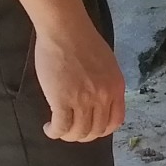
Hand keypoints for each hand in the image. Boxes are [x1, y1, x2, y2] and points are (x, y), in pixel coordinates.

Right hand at [35, 18, 124, 141]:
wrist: (65, 29)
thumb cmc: (83, 41)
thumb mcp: (107, 65)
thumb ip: (106, 84)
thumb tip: (98, 102)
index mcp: (116, 88)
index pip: (115, 121)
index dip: (102, 130)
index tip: (91, 128)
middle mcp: (103, 97)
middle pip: (96, 130)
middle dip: (83, 135)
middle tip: (71, 130)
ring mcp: (83, 99)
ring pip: (78, 132)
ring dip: (67, 135)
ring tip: (58, 129)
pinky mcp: (62, 100)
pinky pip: (61, 127)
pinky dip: (54, 132)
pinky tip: (49, 128)